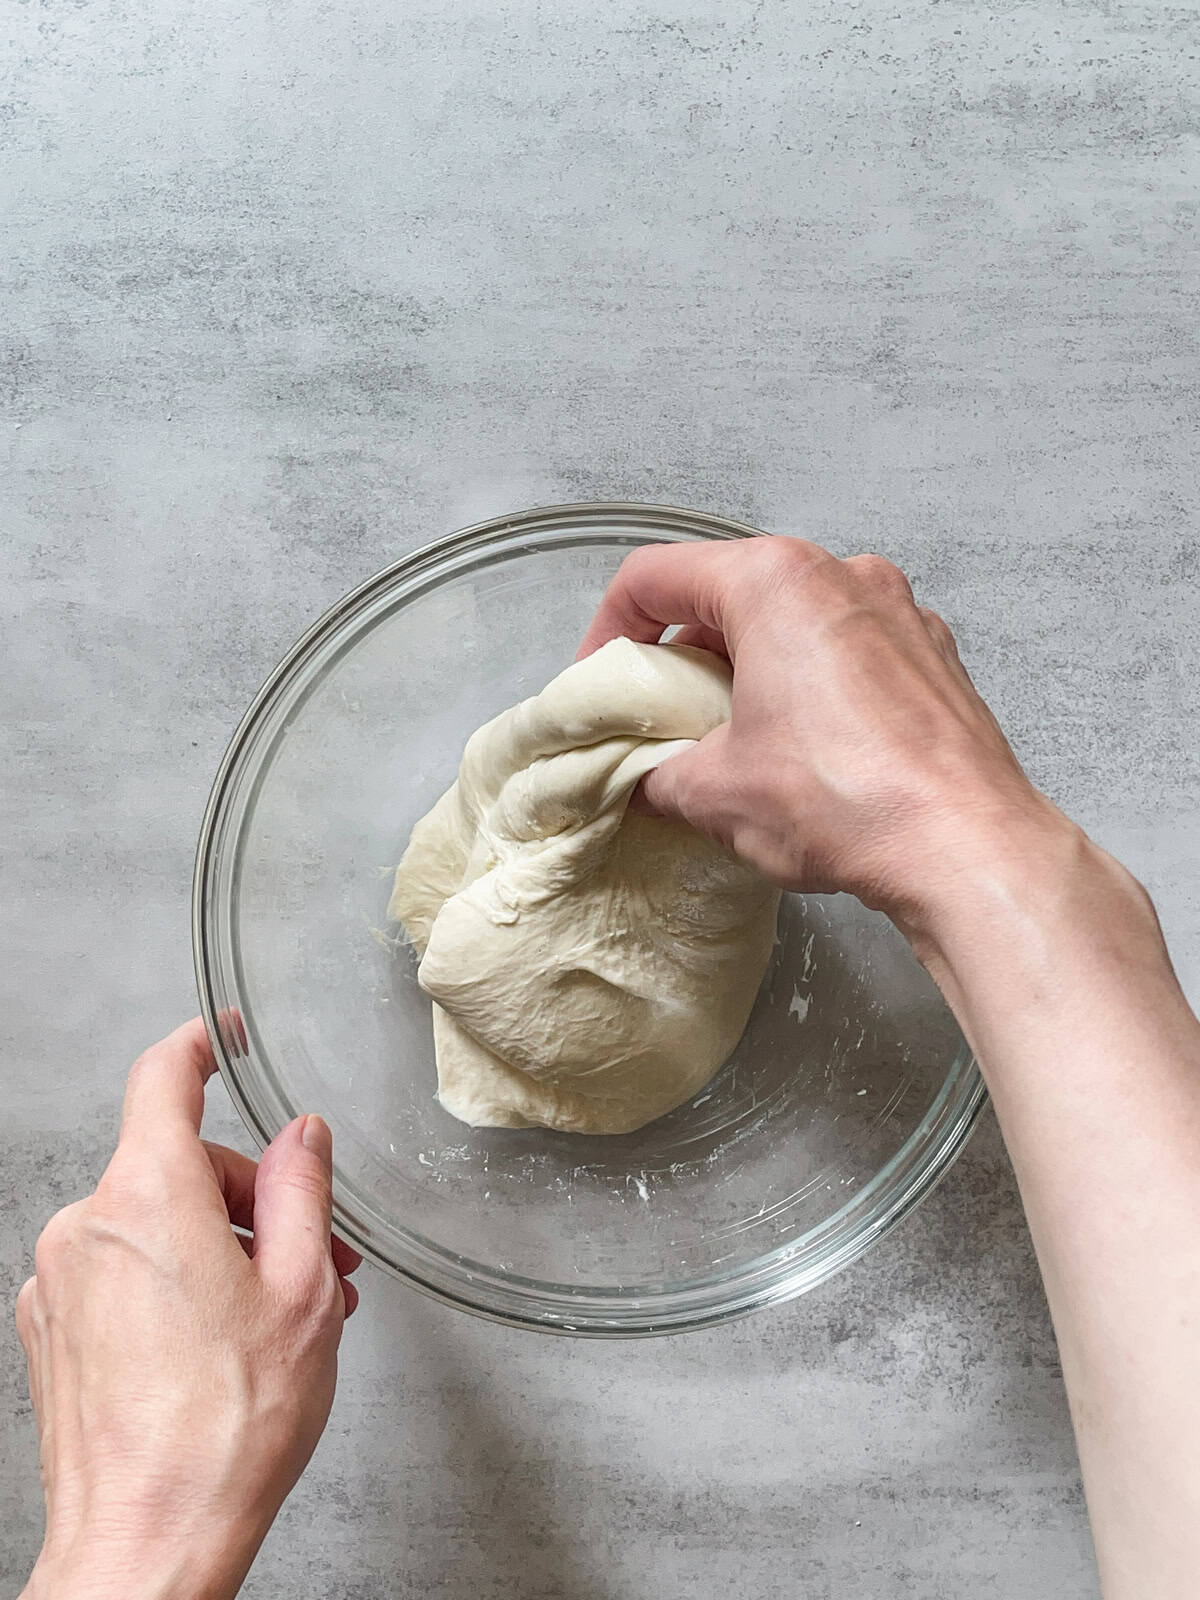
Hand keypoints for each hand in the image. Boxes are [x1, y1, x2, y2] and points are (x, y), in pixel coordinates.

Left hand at [16, 1020, 361, 1599]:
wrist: (143, 1548)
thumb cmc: (224, 1433)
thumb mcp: (304, 1292)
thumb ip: (302, 1191)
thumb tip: (301, 1135)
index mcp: (147, 1198)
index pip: (163, 1079)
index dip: (201, 1046)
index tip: (224, 1037)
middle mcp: (86, 1228)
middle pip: (175, 1165)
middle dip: (251, 1199)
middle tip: (319, 1259)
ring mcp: (58, 1284)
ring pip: (151, 1224)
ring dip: (220, 1249)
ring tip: (284, 1318)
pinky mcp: (50, 1332)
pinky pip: (120, 1273)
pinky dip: (174, 1284)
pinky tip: (225, 1343)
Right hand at [580, 536, 1071, 939]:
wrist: (967, 846)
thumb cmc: (846, 801)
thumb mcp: (715, 792)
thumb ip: (659, 772)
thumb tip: (649, 779)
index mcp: (775, 581)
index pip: (656, 577)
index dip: (609, 631)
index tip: (601, 682)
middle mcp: (843, 575)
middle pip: (729, 593)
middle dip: (684, 655)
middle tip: (661, 718)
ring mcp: (900, 613)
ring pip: (794, 621)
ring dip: (750, 671)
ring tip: (733, 741)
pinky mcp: (936, 658)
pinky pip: (850, 653)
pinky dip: (812, 687)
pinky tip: (804, 753)